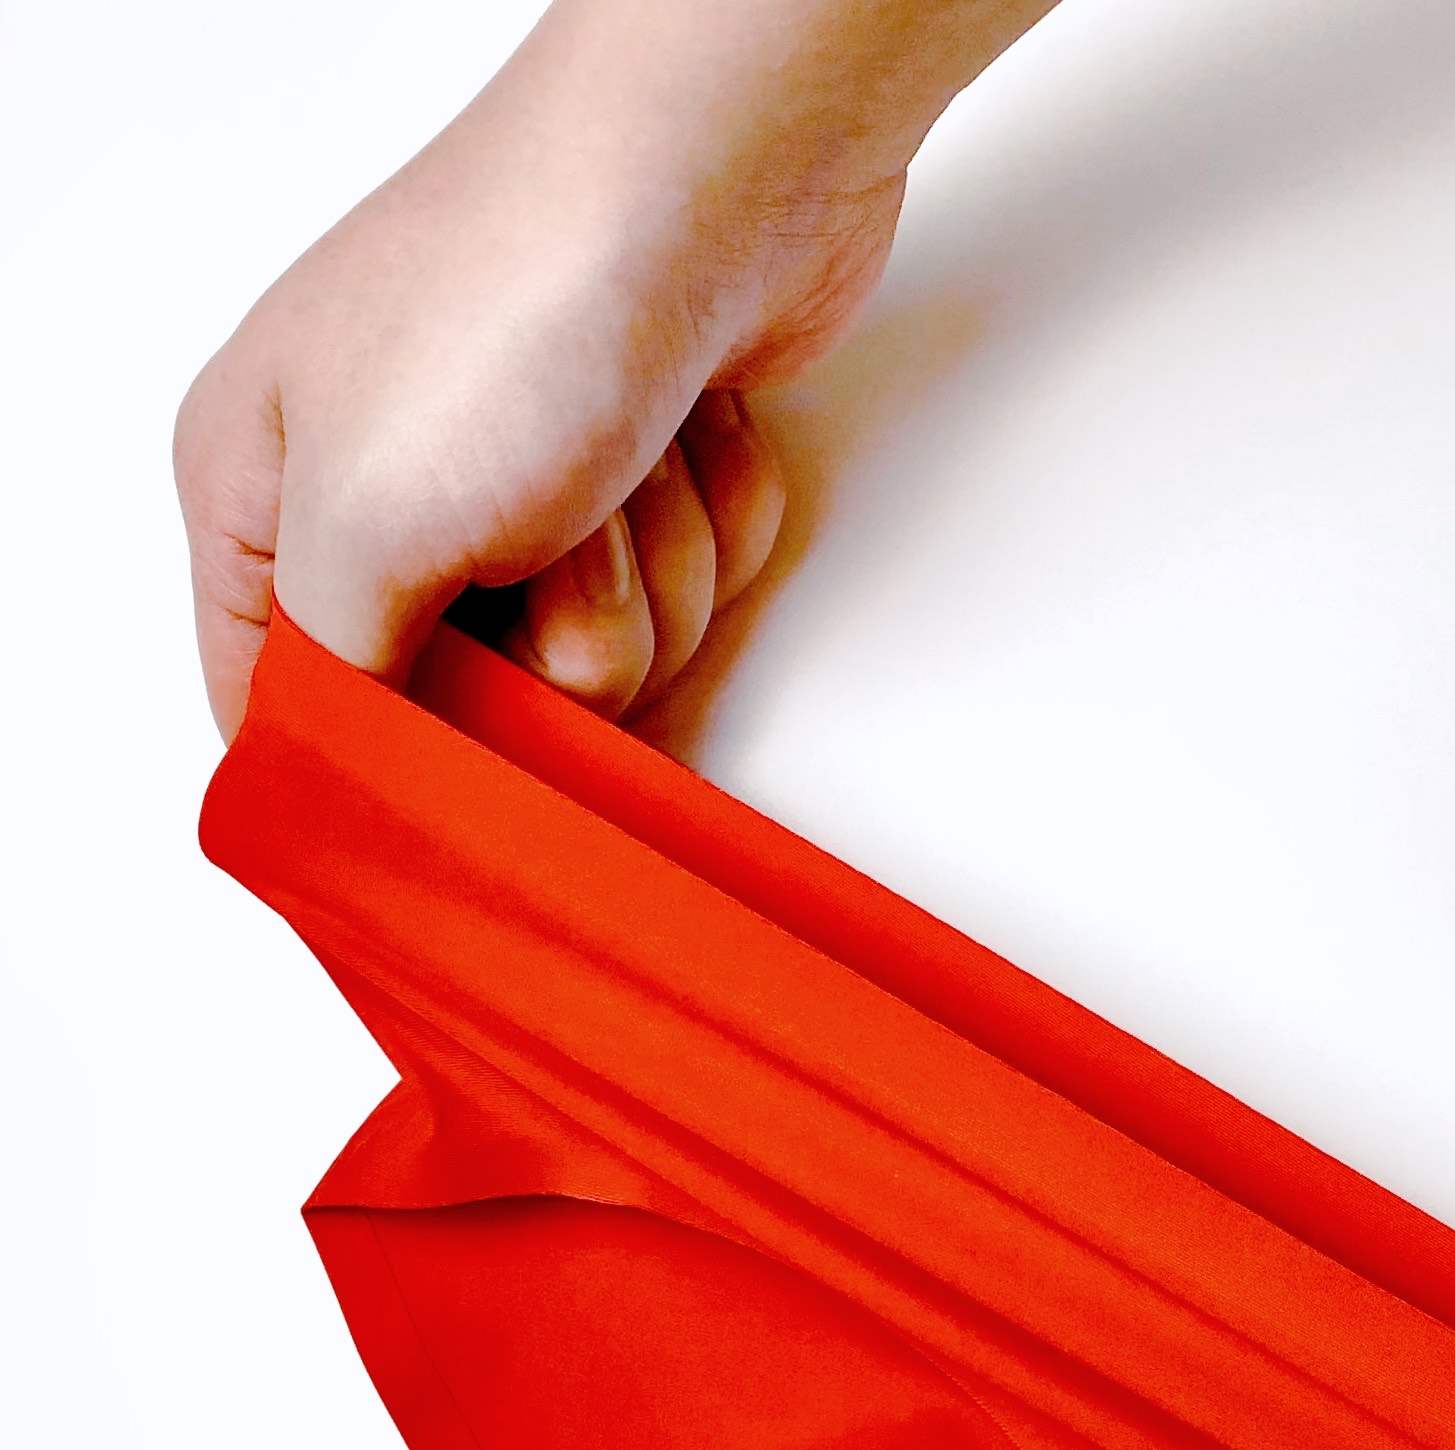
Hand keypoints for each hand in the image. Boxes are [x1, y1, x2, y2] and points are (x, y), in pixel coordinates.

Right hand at [173, 0, 1049, 735]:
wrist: (712, 178)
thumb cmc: (515, 307)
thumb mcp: (361, 519)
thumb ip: (339, 674)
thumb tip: (362, 774)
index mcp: (265, 493)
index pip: (286, 704)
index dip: (373, 769)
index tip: (450, 789)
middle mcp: (389, 494)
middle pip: (482, 710)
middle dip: (555, 642)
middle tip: (550, 534)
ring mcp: (528, 486)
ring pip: (615, 660)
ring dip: (649, 571)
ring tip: (623, 454)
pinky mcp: (649, 475)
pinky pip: (697, 586)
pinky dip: (710, 522)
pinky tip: (685, 430)